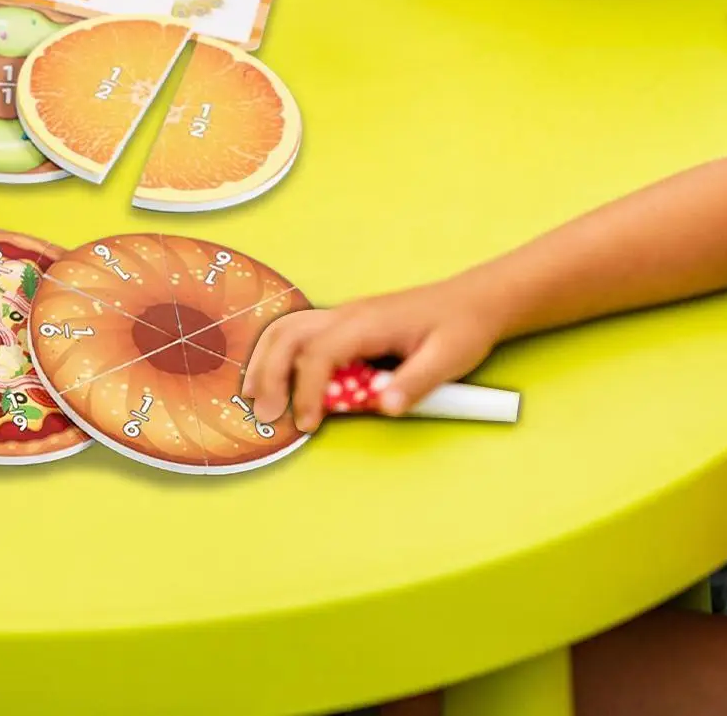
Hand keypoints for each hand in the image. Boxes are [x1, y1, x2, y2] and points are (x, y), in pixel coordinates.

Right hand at [242, 280, 502, 434]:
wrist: (473, 301)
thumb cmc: (461, 329)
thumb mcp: (448, 359)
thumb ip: (414, 384)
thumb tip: (382, 408)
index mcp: (366, 323)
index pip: (319, 354)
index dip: (306, 391)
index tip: (306, 424)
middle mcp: (347, 315)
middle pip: (289, 335)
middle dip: (269, 373)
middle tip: (263, 414)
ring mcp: (344, 317)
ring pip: (288, 329)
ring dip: (266, 359)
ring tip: (253, 395)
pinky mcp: (347, 325)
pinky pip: (301, 334)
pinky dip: (279, 353)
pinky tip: (275, 376)